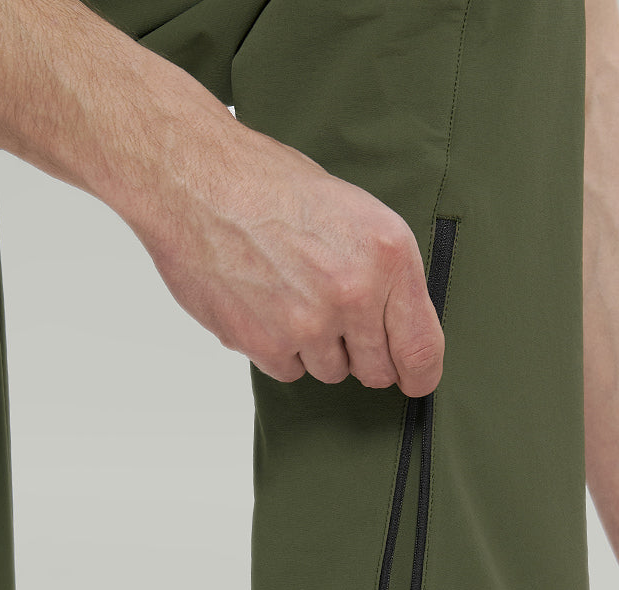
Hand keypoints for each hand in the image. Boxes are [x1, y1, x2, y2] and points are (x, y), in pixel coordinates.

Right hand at [121, 121, 443, 397]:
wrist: (196, 180)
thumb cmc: (272, 186)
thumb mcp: (355, 213)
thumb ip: (386, 274)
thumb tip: (402, 331)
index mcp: (387, 256)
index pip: (422, 348)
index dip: (420, 375)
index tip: (415, 381)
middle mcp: (354, 293)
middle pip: (377, 371)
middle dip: (362, 353)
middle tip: (334, 315)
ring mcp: (308, 324)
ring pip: (331, 372)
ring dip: (317, 348)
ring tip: (289, 294)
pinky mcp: (266, 344)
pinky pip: (290, 371)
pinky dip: (279, 348)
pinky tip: (263, 304)